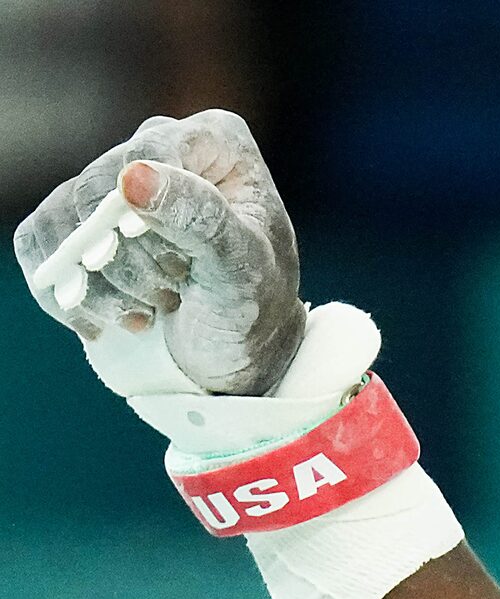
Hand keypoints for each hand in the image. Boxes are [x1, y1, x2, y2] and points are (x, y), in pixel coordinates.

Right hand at [13, 110, 304, 395]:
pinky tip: (112, 319)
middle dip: (131, 257)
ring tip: (153, 310)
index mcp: (214, 142)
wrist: (236, 348)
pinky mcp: (78, 219)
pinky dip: (68, 293)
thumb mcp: (245, 270)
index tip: (180, 261)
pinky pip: (38, 243)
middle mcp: (161, 147)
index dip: (146, 209)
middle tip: (172, 294)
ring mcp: (114, 182)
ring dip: (103, 283)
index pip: (151, 150)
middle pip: (99, 190)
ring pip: (66, 220)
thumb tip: (134, 176)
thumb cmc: (254, 305)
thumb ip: (201, 220)